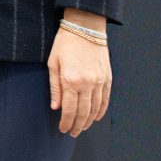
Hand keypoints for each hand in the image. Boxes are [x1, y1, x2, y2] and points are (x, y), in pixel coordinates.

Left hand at [47, 9, 111, 135]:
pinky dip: (101, 111)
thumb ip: (55, 87)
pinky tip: (95, 117)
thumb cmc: (65, 44)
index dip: (66, 122)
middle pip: (83, 113)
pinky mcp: (107, 77)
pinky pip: (105, 99)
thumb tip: (55, 107)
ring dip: (88, 121)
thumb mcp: (53, 64)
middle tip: (72, 133)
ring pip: (95, 108)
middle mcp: (87, 83)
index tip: (63, 129)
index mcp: (71, 81)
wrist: (85, 28)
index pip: (69, 110)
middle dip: (77, 126)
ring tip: (82, 128)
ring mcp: (99, 81)